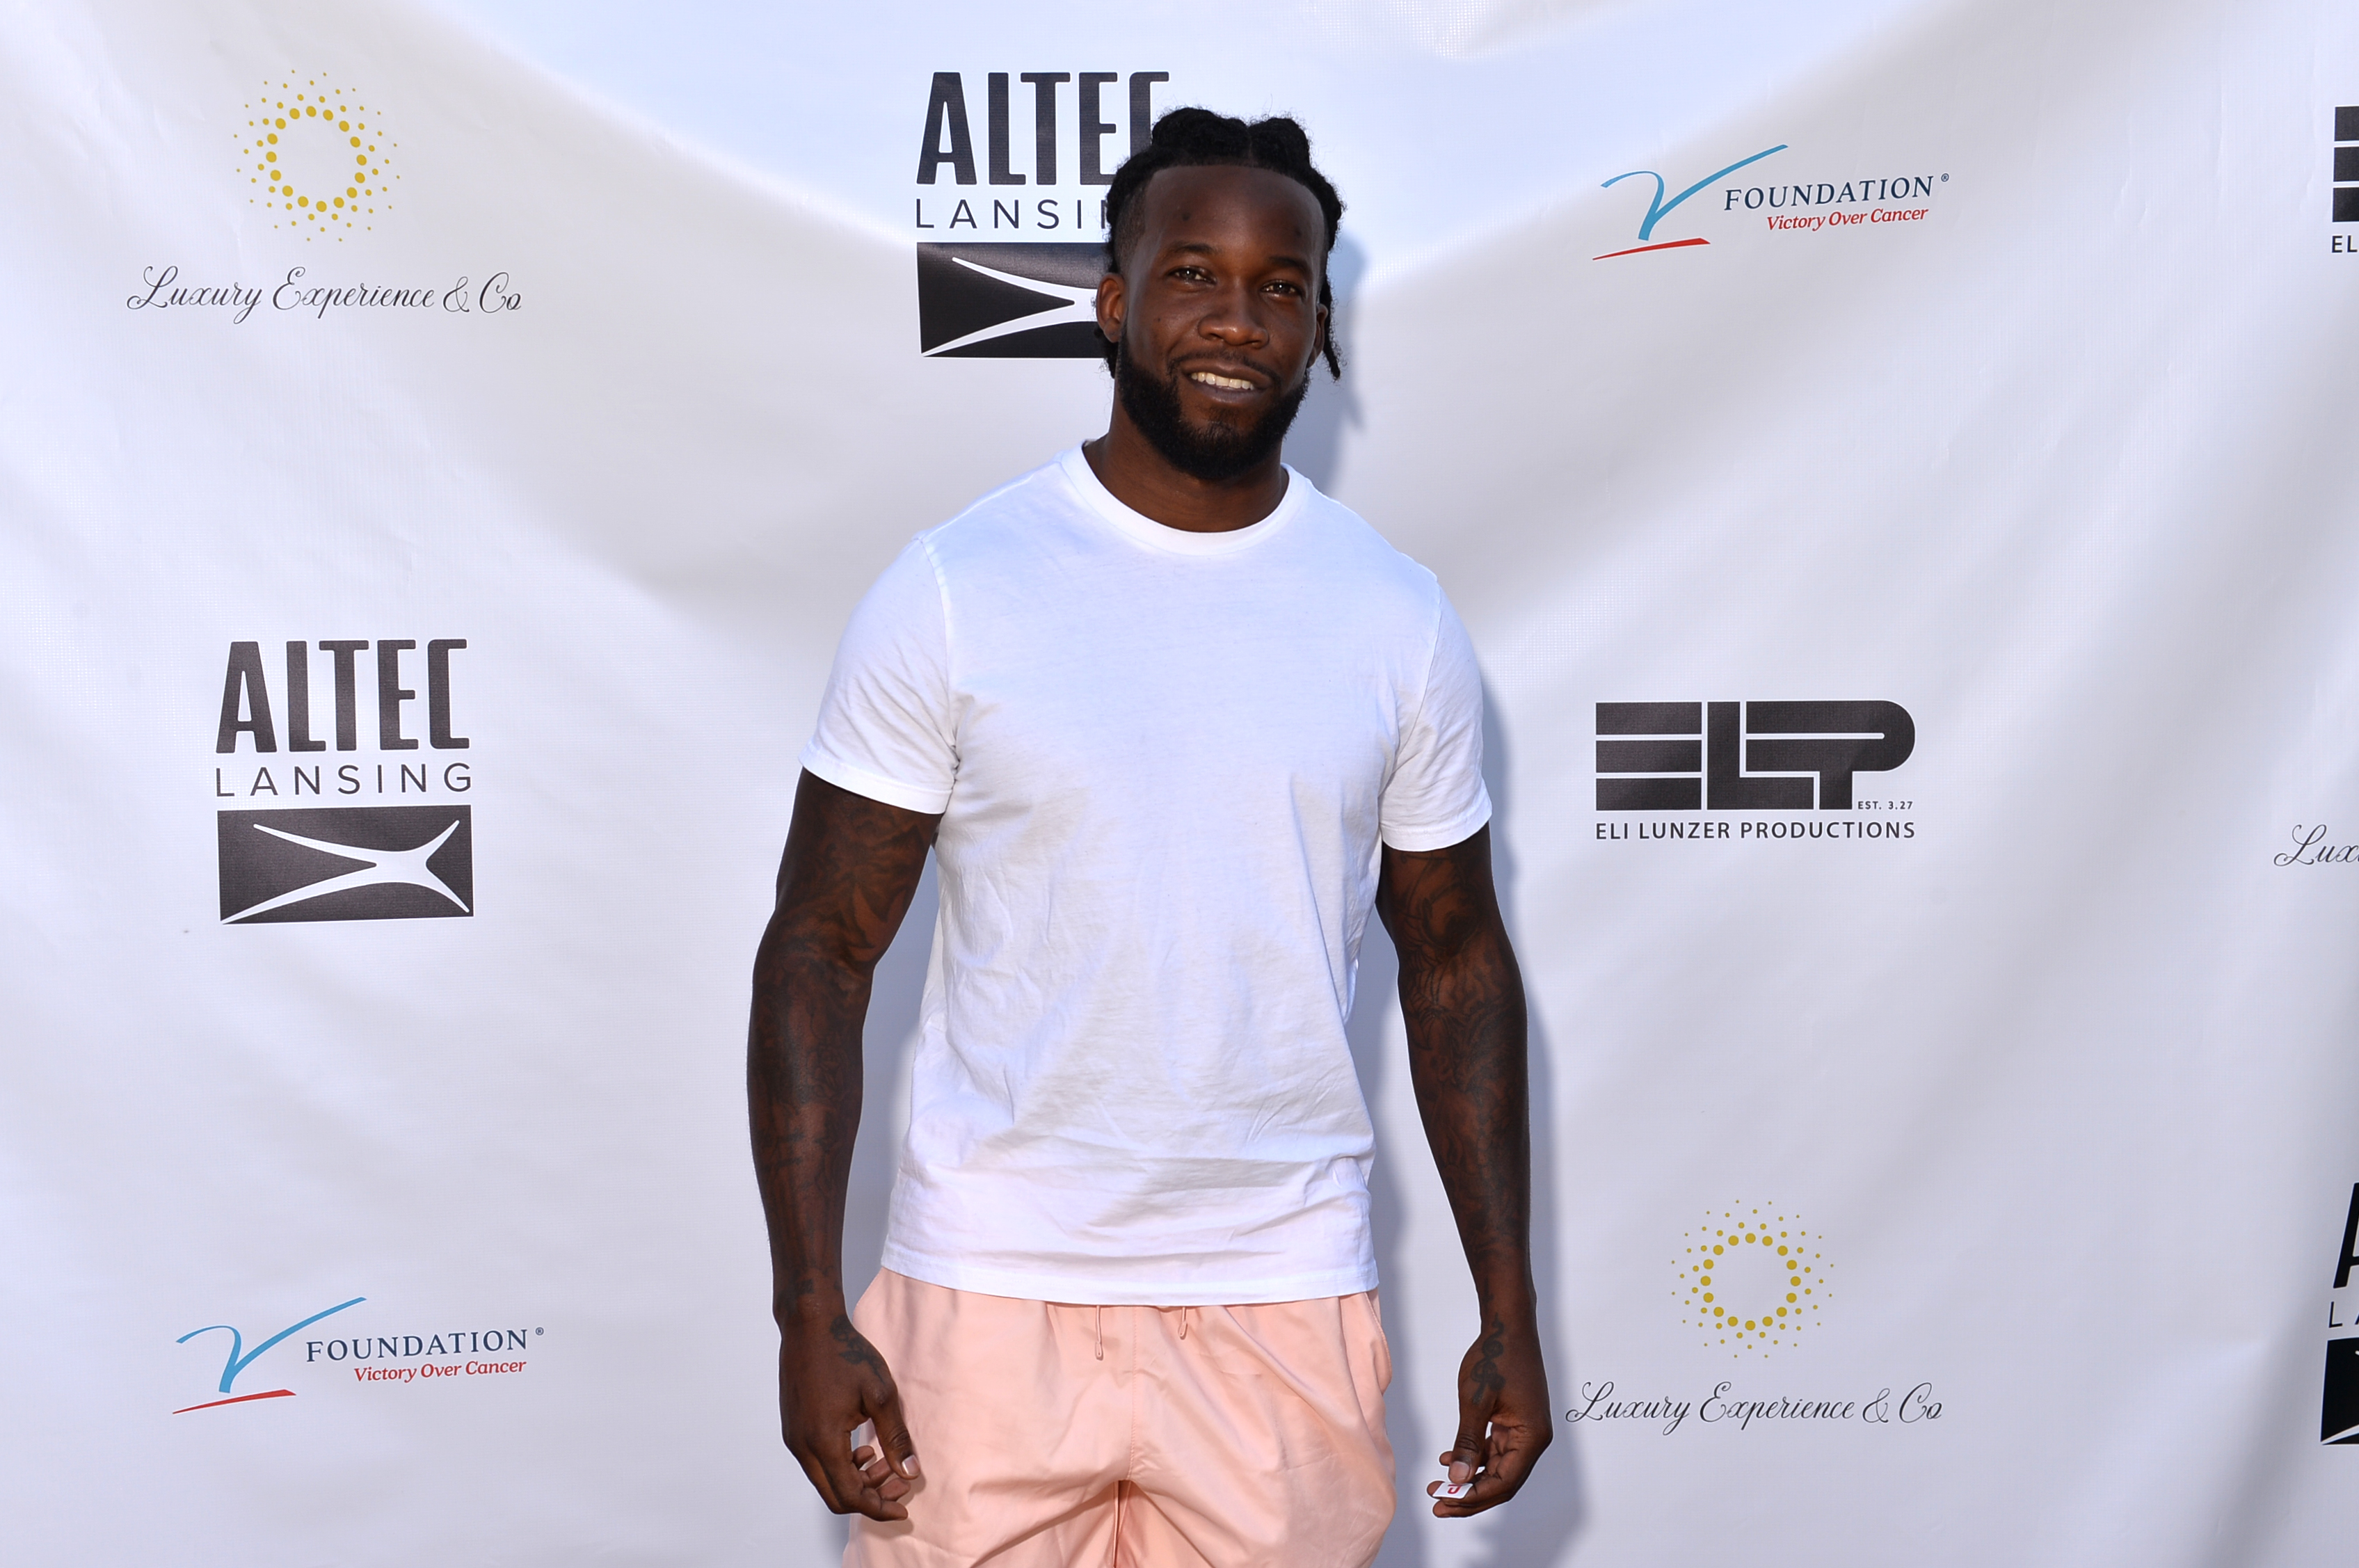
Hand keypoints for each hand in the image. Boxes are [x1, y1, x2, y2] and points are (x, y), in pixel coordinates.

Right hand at [778, 1310, 920, 1520]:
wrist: (809, 1326)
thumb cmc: (845, 1354)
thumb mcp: (880, 1394)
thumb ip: (895, 1437)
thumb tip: (911, 1472)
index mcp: (823, 1442)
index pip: (851, 1496)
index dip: (879, 1507)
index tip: (904, 1509)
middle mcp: (802, 1447)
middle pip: (835, 1496)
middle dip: (870, 1497)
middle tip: (900, 1484)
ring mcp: (794, 1439)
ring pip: (826, 1481)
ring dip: (857, 1481)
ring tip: (886, 1462)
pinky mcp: (794, 1429)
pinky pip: (817, 1463)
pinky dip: (842, 1466)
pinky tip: (864, 1448)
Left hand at [1426, 1313, 1550, 1516]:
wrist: (1507, 1326)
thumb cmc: (1495, 1358)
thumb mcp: (1476, 1402)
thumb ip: (1467, 1443)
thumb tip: (1458, 1480)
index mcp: (1531, 1437)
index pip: (1504, 1482)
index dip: (1474, 1497)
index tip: (1445, 1502)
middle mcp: (1532, 1439)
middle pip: (1502, 1481)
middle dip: (1470, 1495)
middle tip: (1438, 1504)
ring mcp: (1524, 1431)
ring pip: (1496, 1468)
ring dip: (1469, 1478)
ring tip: (1438, 1486)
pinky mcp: (1514, 1422)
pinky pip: (1494, 1450)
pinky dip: (1473, 1457)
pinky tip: (1448, 1459)